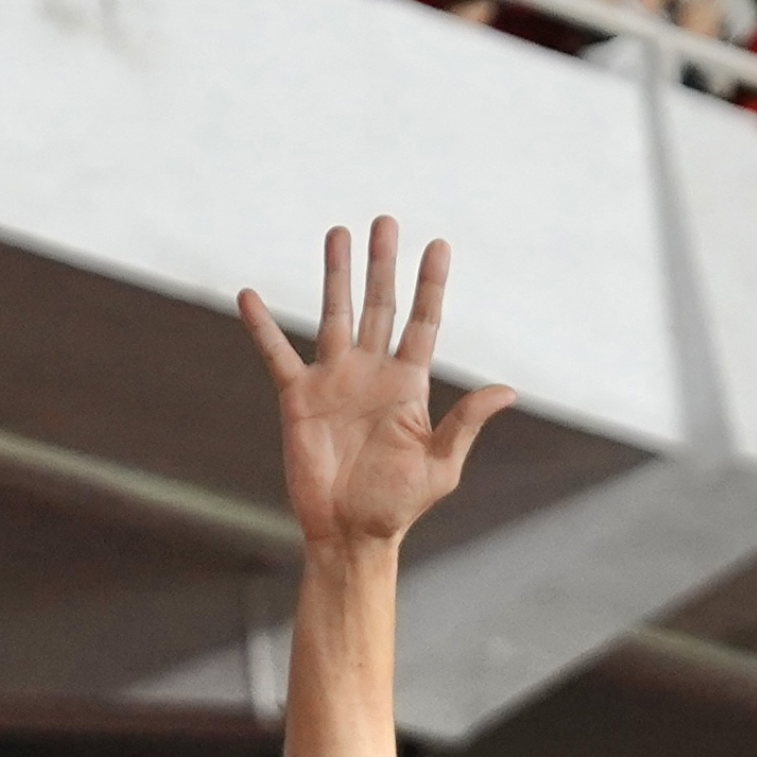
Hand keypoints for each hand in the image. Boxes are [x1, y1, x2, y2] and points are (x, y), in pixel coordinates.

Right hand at [241, 214, 515, 558]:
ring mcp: (334, 381)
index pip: (423, 323)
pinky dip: (263, 327)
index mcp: (409, 386)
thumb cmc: (398, 506)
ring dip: (336, 275)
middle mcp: (371, 373)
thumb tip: (505, 390)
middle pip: (379, 306)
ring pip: (334, 315)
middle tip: (385, 222)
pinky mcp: (298, 398)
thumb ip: (465, 423)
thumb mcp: (440, 466)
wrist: (350, 534)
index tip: (438, 245)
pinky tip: (250, 296)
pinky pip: (278, 354)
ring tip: (338, 232)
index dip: (431, 285)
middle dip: (383, 265)